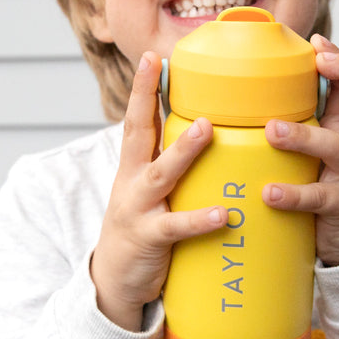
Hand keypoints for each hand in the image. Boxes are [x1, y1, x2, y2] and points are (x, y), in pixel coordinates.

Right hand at [90, 52, 227, 330]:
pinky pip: (176, 227)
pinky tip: (225, 214)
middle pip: (137, 133)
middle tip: (161, 66)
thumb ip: (176, 171)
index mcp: (134, 169)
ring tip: (208, 129)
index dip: (143, 89)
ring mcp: (137, 209)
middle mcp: (131, 182)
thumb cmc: (142, 232)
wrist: (113, 282)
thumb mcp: (151, 195)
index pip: (137, 122)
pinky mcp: (149, 239)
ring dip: (183, 150)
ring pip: (160, 174)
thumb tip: (214, 143)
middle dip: (145, 98)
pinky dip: (200, 219)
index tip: (154, 57)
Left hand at [262, 34, 338, 266]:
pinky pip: (318, 197)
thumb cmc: (322, 186)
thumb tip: (241, 96)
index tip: (318, 44)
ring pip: (336, 148)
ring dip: (304, 136)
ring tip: (272, 131)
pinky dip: (292, 194)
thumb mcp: (315, 151)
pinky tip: (269, 192)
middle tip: (314, 64)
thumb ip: (295, 124)